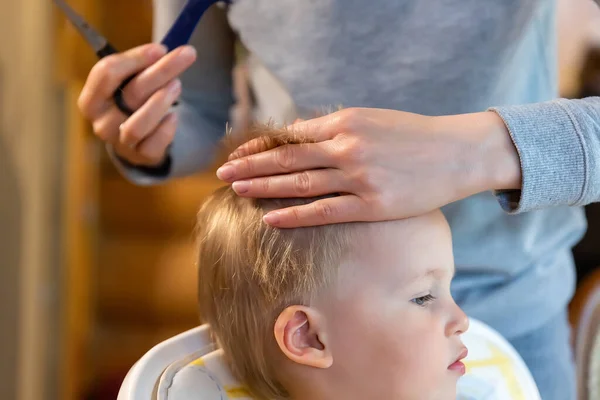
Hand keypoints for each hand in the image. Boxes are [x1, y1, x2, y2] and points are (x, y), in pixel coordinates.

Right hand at [78, 43, 196, 165]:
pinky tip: (174, 116)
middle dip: (161, 71)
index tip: (161, 48)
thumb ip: (137, 67)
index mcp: (91, 100)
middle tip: (186, 55)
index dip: (135, 58)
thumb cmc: (130, 103)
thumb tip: (162, 52)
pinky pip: (154, 144)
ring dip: (161, 102)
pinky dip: (166, 129)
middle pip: (130, 93)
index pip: (106, 73)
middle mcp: (101, 123)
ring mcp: (120, 143)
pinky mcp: (141, 156)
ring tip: (178, 85)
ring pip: (138, 124)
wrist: (136, 141)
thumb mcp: (126, 83)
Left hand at [216, 108, 520, 226]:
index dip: (260, 146)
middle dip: (250, 166)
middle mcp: (347, 147)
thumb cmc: (413, 135)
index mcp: (345, 121)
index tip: (238, 154)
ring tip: (237, 192)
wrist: (457, 152)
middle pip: (286, 159)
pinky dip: (294, 215)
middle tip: (222, 174)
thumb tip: (300, 139)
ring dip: (264, 188)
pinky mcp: (371, 205)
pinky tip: (271, 218)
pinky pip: (324, 211)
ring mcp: (358, 177)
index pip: (291, 136)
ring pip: (299, 184)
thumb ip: (335, 128)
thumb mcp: (372, 120)